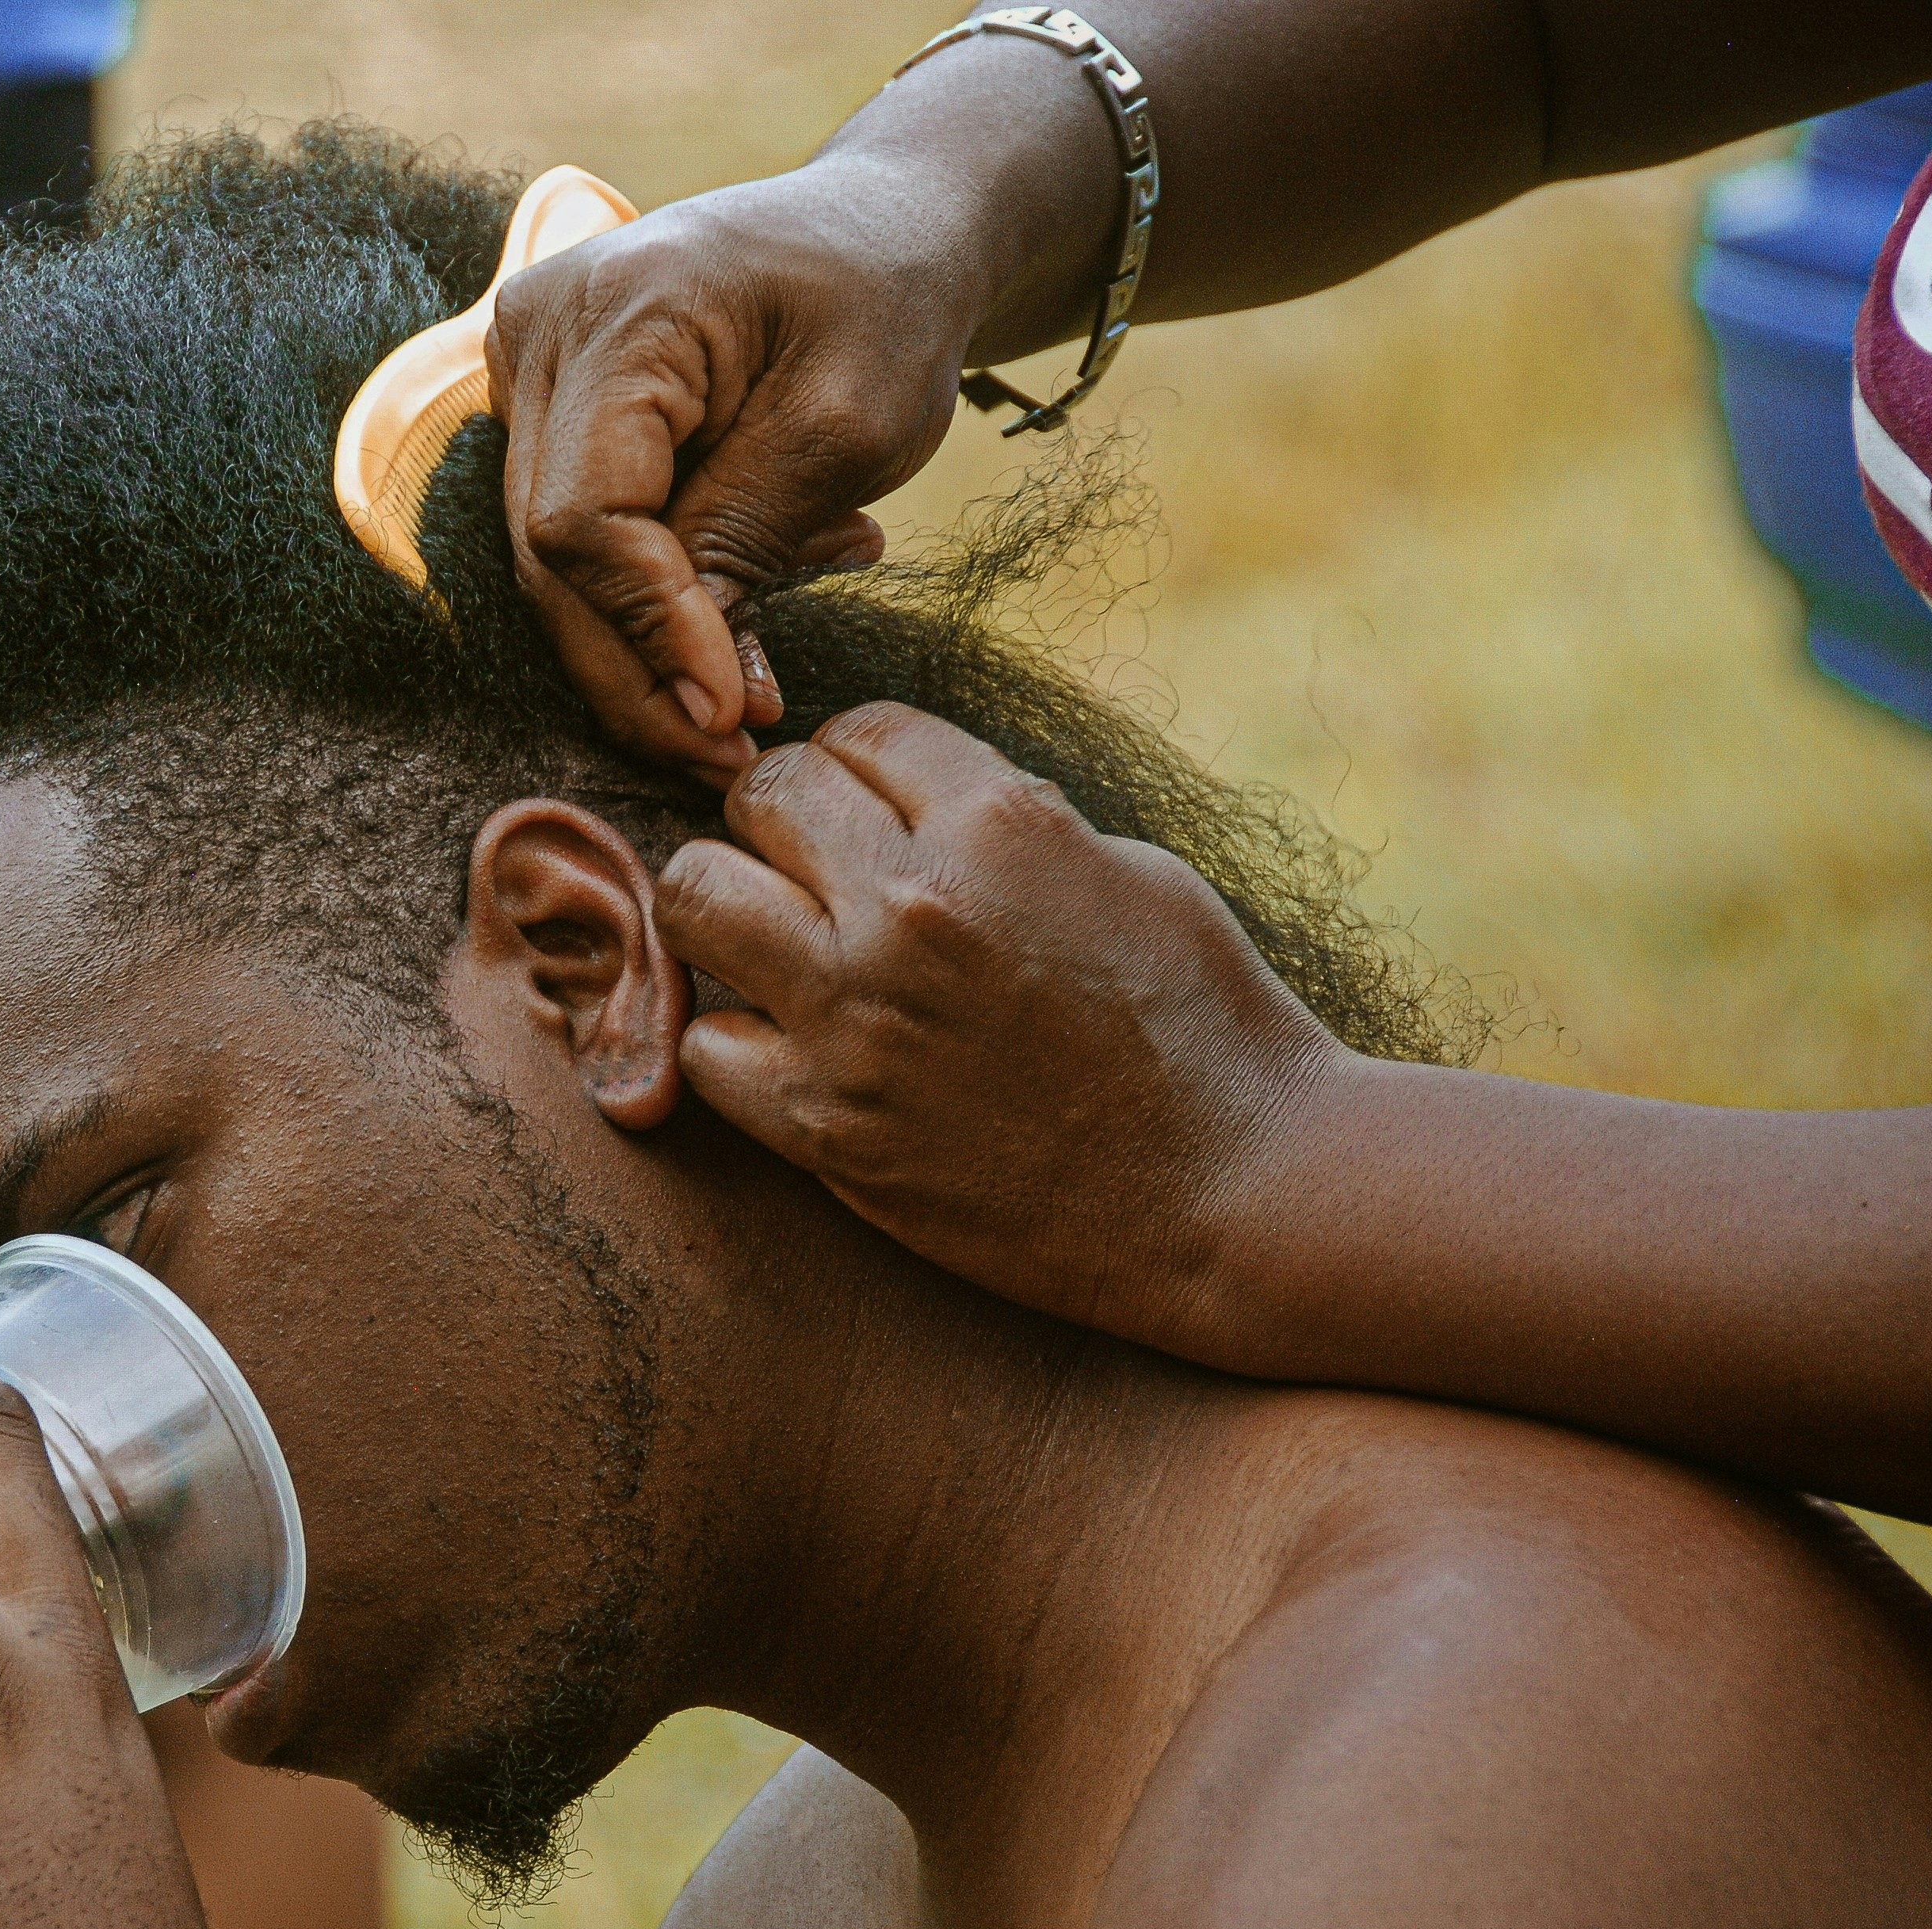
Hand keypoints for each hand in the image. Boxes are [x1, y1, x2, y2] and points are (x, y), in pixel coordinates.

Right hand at [487, 153, 985, 777]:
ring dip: (659, 647)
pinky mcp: (553, 413)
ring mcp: (531, 372)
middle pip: (551, 558)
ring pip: (560, 566)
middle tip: (737, 756)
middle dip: (643, 676)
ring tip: (766, 685)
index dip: (651, 633)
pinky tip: (755, 609)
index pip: (584, 519)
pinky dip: (667, 597)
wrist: (889, 228)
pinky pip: (588, 540)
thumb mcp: (846, 427)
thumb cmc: (888, 299)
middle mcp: (539, 333)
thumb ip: (746, 547)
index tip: (733, 720)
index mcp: (618, 310)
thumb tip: (690, 700)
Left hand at [653, 701, 1342, 1338]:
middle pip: (759, 794)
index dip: (864, 767)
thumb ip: (1005, 821)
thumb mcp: (1126, 870)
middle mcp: (912, 905)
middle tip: (819, 874)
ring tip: (779, 945)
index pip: (858, 730)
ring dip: (728, 910)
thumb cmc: (1204, 1026)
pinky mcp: (828, 1125)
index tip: (879, 811)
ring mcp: (858, 1017)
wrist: (1238, 1195)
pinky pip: (706, 1043)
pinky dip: (736, 1042)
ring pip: (694, 896)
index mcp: (1000, 823)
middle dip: (785, 823)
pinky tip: (790, 1051)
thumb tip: (913, 800)